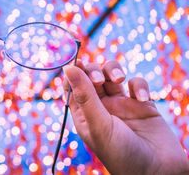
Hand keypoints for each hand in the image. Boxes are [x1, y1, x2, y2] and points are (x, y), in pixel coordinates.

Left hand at [63, 60, 188, 174]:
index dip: (72, 73)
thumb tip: (68, 68)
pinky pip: (137, 84)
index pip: (72, 87)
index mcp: (84, 114)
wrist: (158, 173)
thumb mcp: (98, 124)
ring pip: (112, 75)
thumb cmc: (122, 154)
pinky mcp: (143, 104)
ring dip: (114, 71)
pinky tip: (142, 99)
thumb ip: (84, 95)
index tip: (76, 63)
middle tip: (99, 79)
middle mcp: (101, 107)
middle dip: (94, 70)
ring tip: (119, 79)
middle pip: (91, 76)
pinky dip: (139, 86)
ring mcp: (122, 104)